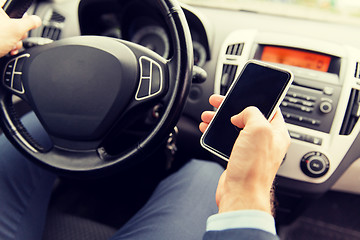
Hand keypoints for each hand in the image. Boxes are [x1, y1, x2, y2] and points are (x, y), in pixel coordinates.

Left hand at [0, 6, 41, 56]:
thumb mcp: (16, 29)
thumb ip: (30, 23)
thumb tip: (37, 20)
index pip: (14, 5)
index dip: (22, 14)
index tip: (25, 20)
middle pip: (14, 20)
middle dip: (19, 32)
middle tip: (16, 36)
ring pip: (11, 31)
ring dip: (16, 41)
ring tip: (11, 45)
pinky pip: (6, 38)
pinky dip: (10, 45)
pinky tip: (9, 48)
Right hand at [200, 94, 289, 214]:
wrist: (240, 194)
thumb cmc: (253, 168)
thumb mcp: (258, 129)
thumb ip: (252, 113)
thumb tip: (242, 114)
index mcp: (277, 132)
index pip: (270, 108)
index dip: (255, 99)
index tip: (241, 93)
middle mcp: (265, 141)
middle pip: (247, 116)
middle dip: (231, 108)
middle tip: (218, 102)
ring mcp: (251, 150)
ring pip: (234, 127)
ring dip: (220, 119)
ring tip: (208, 115)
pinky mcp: (238, 157)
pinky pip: (227, 139)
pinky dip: (216, 132)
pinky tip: (207, 129)